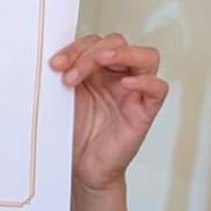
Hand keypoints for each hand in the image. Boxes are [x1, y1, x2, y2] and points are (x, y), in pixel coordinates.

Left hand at [51, 33, 167, 194]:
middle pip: (118, 44)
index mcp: (96, 70)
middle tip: (70, 75)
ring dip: (124, 53)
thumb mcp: (62, 101)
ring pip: (146, 57)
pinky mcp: (145, 110)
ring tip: (102, 60)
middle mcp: (117, 76)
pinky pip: (158, 88)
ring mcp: (134, 91)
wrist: (82, 167)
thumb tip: (52, 60)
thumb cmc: (75, 133)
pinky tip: (126, 84)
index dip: (76, 48)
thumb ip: (63, 78)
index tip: (55, 64)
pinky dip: (146, 81)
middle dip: (91, 53)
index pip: (94, 43)